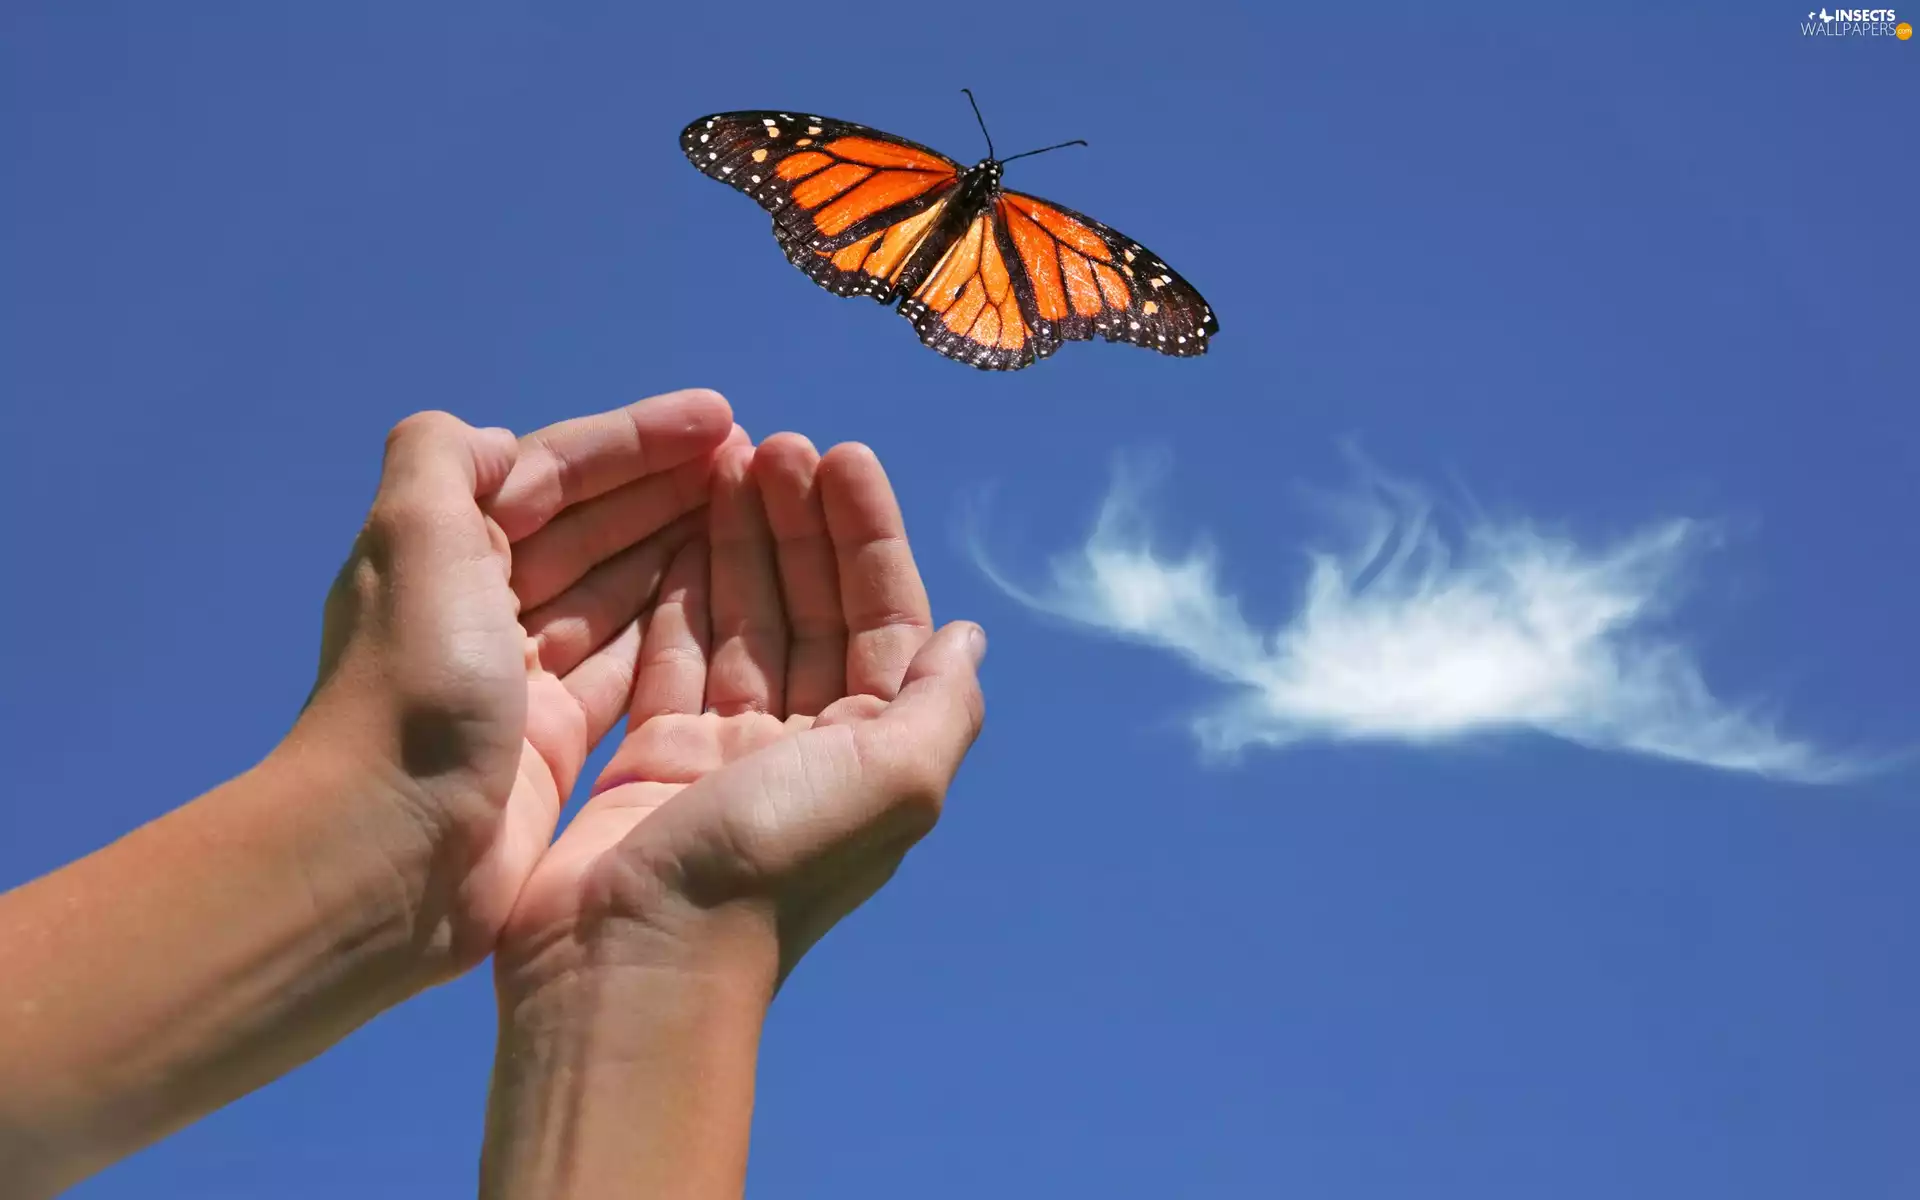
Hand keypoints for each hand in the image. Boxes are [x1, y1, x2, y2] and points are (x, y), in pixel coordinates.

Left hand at [288, 389, 740, 972]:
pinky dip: (671, 624)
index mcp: (443, 548)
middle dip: (667, 487)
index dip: (635, 441)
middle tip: (754, 459)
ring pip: (615, 590)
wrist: (387, 854)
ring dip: (679, 546)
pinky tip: (725, 598)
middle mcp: (478, 605)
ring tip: (752, 514)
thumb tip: (500, 442)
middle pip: (589, 527)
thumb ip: (442, 460)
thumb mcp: (413, 540)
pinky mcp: (552, 740)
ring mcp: (518, 677)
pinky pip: (626, 662)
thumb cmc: (411, 689)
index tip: (720, 416)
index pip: (552, 473)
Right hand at [494, 434, 988, 995]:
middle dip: (800, 525)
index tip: (841, 455)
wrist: (632, 961)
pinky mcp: (655, 757)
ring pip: (743, 622)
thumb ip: (942, 706)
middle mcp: (809, 748)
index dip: (868, 535)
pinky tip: (676, 530)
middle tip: (774, 445)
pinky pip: (674, 654)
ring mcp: (728, 752)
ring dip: (740, 543)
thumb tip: (970, 638)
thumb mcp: (894, 779)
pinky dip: (678, 593)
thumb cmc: (768, 866)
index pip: (883, 617)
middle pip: (813, 609)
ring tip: (726, 462)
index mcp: (874, 751)